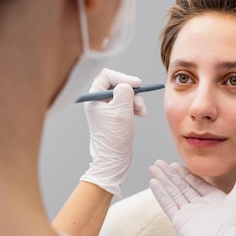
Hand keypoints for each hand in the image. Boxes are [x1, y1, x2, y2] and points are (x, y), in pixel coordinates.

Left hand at [80, 68, 146, 195]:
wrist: (113, 159)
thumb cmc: (114, 137)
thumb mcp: (121, 109)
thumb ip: (124, 91)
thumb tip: (127, 84)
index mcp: (94, 98)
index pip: (107, 76)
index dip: (123, 77)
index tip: (136, 84)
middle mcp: (98, 102)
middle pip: (117, 84)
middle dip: (131, 91)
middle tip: (139, 99)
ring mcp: (106, 110)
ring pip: (124, 95)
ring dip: (136, 100)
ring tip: (141, 111)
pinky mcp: (114, 117)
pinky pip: (127, 105)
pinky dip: (135, 107)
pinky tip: (140, 114)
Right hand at [149, 157, 235, 235]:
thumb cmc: (234, 226)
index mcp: (213, 200)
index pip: (196, 183)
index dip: (185, 173)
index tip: (174, 163)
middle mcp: (200, 206)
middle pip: (182, 186)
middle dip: (170, 174)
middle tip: (158, 162)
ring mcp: (189, 214)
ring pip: (173, 193)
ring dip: (163, 180)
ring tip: (152, 168)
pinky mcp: (180, 222)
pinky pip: (168, 205)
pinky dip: (161, 194)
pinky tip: (153, 182)